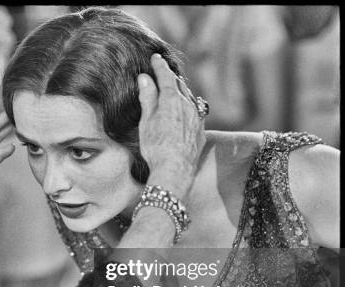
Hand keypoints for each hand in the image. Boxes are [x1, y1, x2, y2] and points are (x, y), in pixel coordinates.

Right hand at [137, 53, 205, 198]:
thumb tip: (145, 78)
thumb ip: (148, 98)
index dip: (159, 66)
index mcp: (172, 100)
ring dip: (180, 91)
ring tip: (174, 89)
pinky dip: (188, 106)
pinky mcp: (200, 131)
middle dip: (171, 77)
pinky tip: (185, 111)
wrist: (175, 170)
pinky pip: (195, 112)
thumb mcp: (147, 121)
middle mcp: (188, 105)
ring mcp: (197, 118)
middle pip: (179, 85)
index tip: (155, 57)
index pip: (166, 77)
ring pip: (189, 98)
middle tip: (163, 71)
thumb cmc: (157, 147)